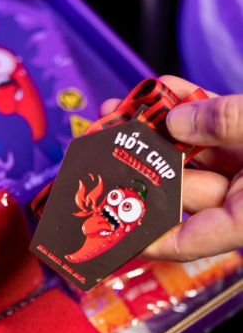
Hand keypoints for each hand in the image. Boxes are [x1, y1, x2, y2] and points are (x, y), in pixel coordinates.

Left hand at [101, 75, 242, 261]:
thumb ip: (229, 125)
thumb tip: (175, 122)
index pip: (184, 242)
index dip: (142, 236)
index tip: (106, 223)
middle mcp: (240, 198)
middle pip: (179, 187)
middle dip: (141, 162)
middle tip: (104, 144)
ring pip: (192, 153)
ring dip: (158, 128)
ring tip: (120, 110)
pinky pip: (216, 127)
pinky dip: (195, 105)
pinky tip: (165, 89)